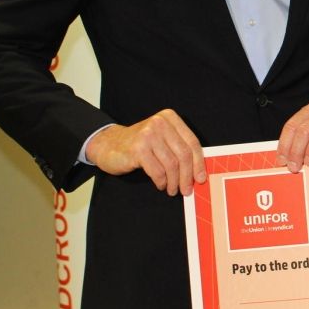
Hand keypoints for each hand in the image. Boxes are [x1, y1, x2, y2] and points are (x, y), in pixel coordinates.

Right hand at [86, 110, 205, 195]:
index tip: (201, 178)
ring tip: (172, 190)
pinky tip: (161, 185)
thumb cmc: (140, 145)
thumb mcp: (162, 139)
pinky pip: (157, 171)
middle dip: (187, 176)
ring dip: (174, 182)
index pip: (192, 142)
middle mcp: (160, 123)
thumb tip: (199, 171)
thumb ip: (179, 148)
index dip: (199, 163)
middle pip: (184, 154)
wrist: (108, 144)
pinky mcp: (138, 149)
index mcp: (170, 118)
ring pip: (172, 164)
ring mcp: (148, 134)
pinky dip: (161, 181)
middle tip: (187, 190)